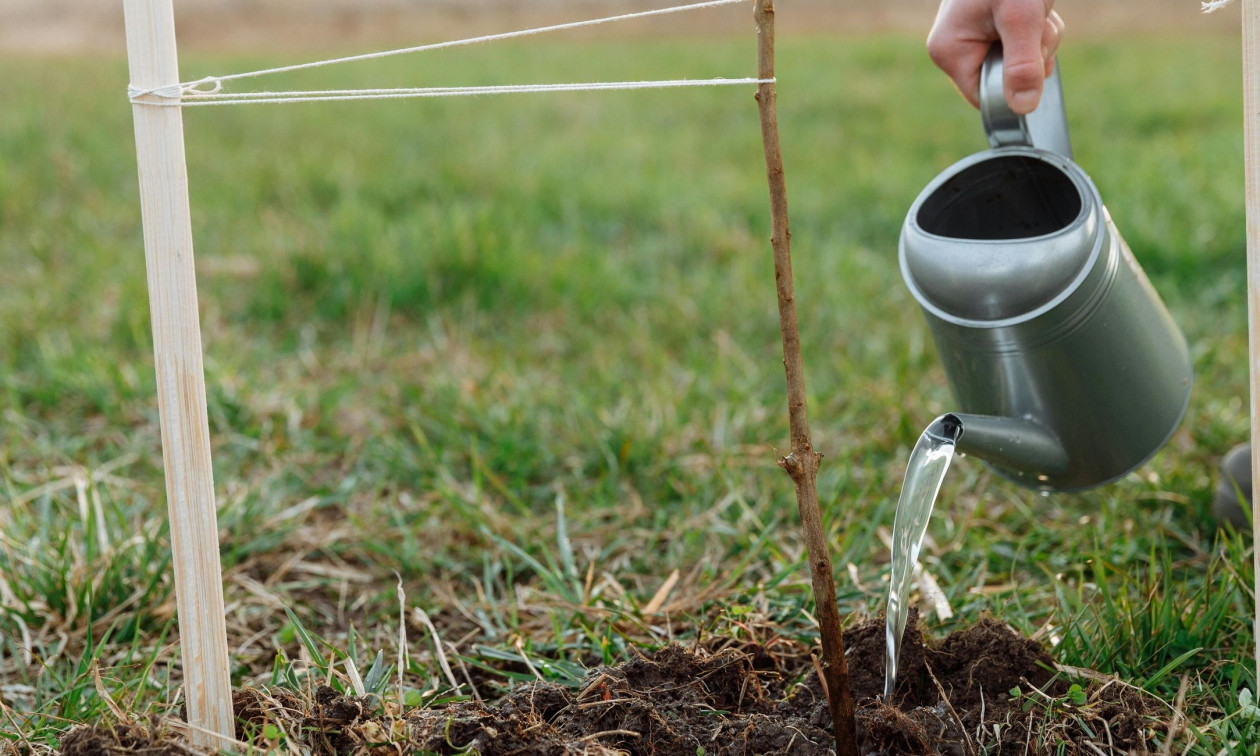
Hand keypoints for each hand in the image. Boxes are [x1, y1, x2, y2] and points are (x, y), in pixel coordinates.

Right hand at [927, 0, 1063, 114]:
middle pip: (1002, 80)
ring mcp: (972, 38)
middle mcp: (954, 48)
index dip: (1014, 84)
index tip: (1030, 53)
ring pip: (1017, 64)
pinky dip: (1038, 33)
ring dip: (1039, 43)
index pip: (983, 98)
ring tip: (1036, 11)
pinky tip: (1036, 10)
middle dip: (1030, 58)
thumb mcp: (1022, 17)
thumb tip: (1022, 108)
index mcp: (948, 50)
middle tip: (1035, 23)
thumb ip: (1022, 63)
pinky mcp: (991, 30)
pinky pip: (1021, 48)